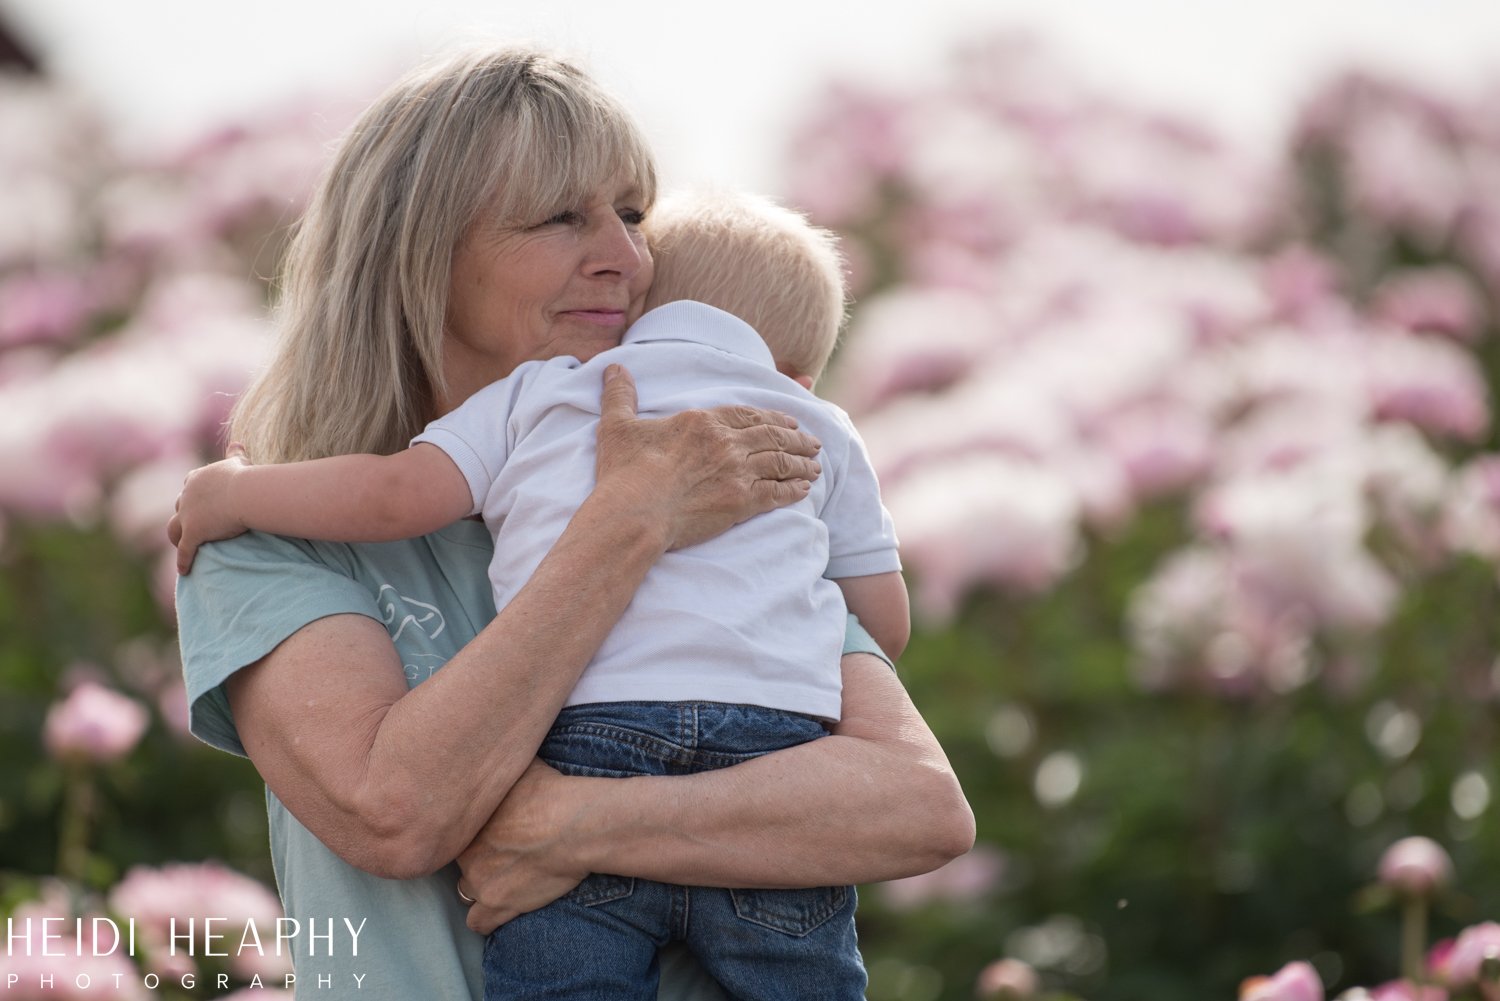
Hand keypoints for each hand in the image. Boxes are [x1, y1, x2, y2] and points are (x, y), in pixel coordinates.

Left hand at [166, 444, 250, 573]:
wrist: (246, 494)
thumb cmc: (247, 478)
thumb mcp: (239, 462)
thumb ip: (235, 454)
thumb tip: (237, 442)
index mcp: (196, 478)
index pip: (189, 485)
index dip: (193, 495)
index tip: (199, 501)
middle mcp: (186, 495)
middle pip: (180, 506)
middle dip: (183, 515)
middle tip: (190, 524)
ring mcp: (187, 515)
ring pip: (174, 528)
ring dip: (177, 536)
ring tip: (181, 545)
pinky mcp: (192, 534)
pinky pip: (185, 551)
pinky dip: (184, 560)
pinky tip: (185, 571)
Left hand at [455, 759, 590, 932]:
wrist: (573, 826)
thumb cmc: (551, 791)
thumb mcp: (520, 765)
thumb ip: (499, 766)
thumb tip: (494, 749)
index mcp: (467, 820)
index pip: (450, 830)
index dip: (470, 830)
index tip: (488, 827)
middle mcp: (465, 852)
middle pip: (458, 859)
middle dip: (474, 856)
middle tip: (498, 849)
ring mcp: (480, 881)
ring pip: (463, 890)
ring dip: (479, 885)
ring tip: (500, 876)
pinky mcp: (499, 905)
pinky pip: (478, 922)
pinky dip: (487, 918)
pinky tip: (501, 906)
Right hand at [595, 364, 822, 549]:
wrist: (635, 512)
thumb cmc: (624, 472)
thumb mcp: (617, 427)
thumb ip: (620, 396)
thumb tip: (614, 368)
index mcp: (702, 422)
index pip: (746, 414)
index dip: (771, 417)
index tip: (788, 420)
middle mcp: (726, 443)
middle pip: (771, 436)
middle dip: (796, 438)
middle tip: (813, 442)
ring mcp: (737, 472)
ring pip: (780, 462)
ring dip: (801, 463)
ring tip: (815, 466)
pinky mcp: (741, 502)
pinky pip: (777, 493)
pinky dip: (793, 490)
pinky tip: (804, 491)